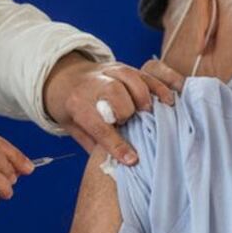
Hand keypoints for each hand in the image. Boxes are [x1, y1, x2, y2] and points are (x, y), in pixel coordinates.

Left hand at [43, 53, 176, 165]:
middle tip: (129, 124)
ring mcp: (110, 71)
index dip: (116, 144)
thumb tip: (114, 165)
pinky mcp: (124, 66)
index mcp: (77, 103)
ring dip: (144, 97)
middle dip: (126, 111)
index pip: (98, 125)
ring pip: (132, 79)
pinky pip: (145, 73)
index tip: (132, 159)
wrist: (64, 77)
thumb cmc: (72, 108)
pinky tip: (167, 100)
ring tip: (150, 113)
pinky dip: (158, 86)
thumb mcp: (73, 128)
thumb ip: (93, 144)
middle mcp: (93, 83)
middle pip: (114, 93)